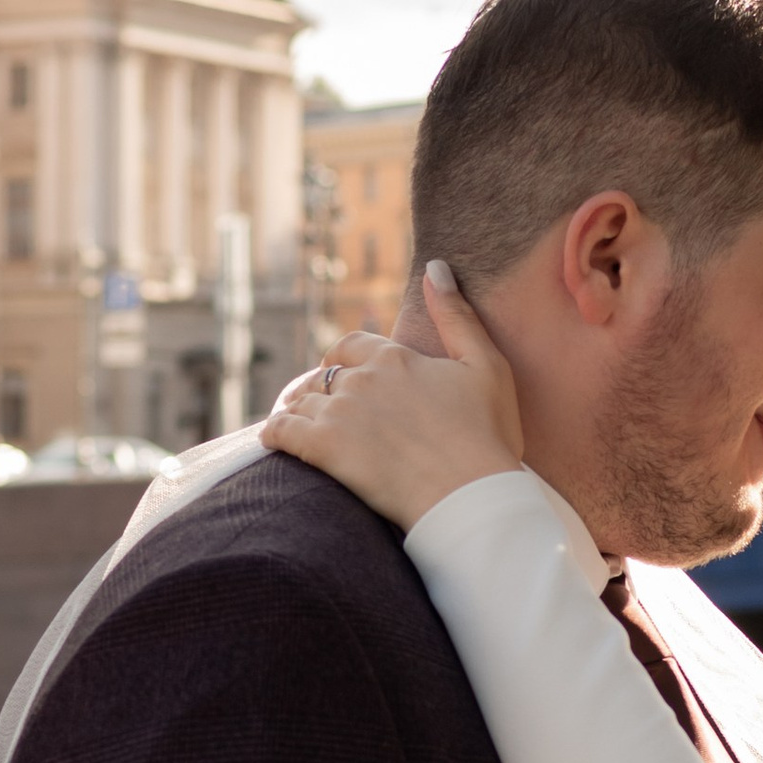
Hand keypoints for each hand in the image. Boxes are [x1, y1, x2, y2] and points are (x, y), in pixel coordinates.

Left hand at [262, 266, 527, 529]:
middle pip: (323, 376)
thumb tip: (435, 268)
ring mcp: (339, 413)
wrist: (470, 495)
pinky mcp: (323, 448)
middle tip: (319, 406)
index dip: (342, 358)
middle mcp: (362, 379)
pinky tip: (275, 440)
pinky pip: (282, 432)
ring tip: (298, 424)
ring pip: (300, 401)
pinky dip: (275, 433)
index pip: (350, 346)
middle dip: (320, 388)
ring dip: (297, 410)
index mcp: (395, 358)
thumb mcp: (486, 366)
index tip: (340, 371)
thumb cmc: (486, 437)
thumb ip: (458, 316)